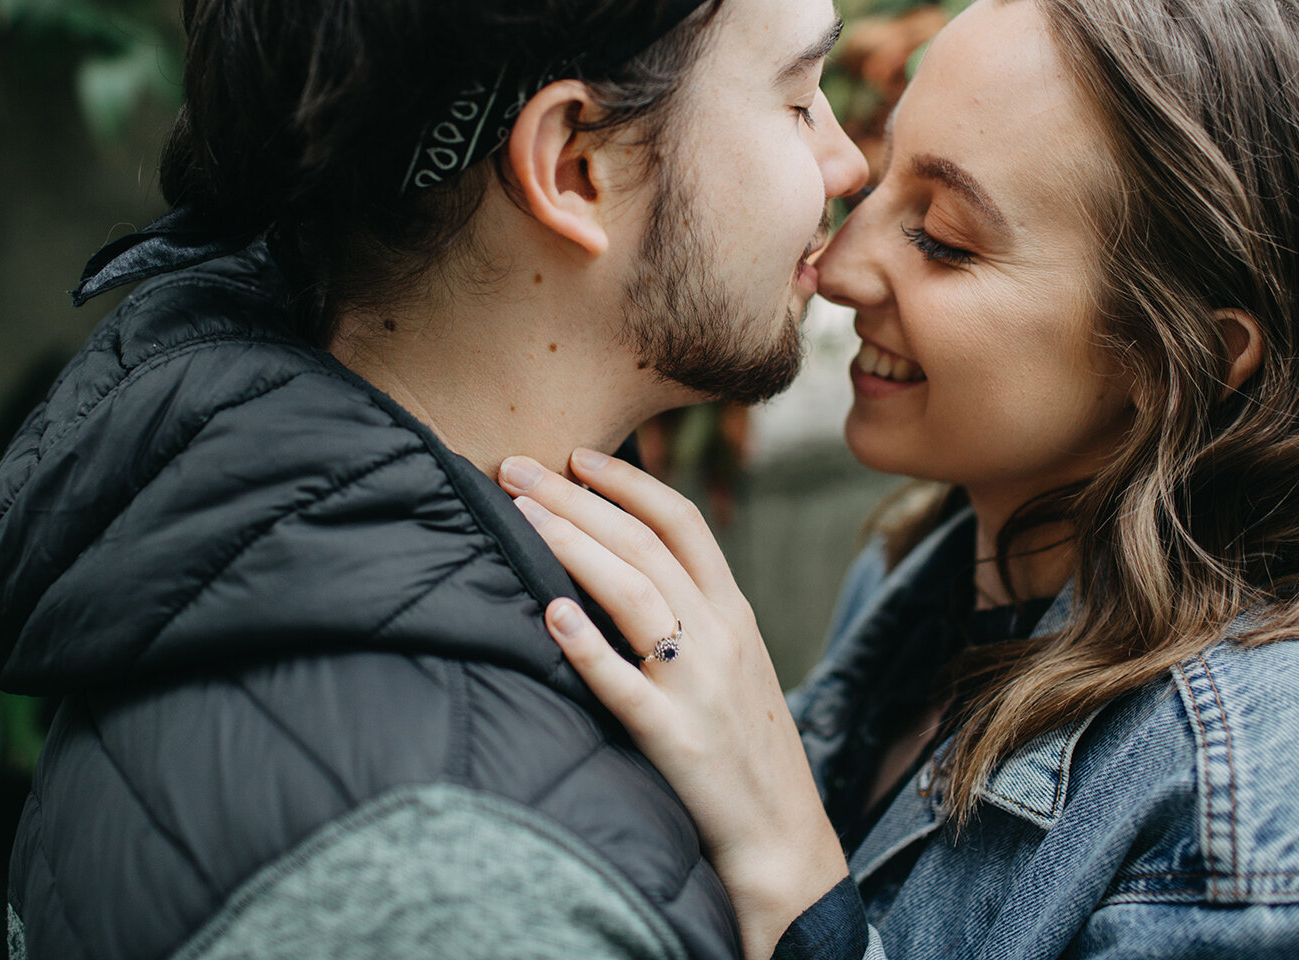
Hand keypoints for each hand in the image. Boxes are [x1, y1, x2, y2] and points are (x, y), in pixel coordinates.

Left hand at [499, 448, 848, 959]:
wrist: (782, 844)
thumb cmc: (744, 753)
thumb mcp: (731, 668)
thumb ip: (689, 617)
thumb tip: (622, 568)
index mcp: (732, 615)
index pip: (682, 522)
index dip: (628, 481)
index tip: (577, 454)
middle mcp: (719, 637)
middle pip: (643, 545)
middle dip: (576, 497)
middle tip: (516, 463)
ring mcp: (697, 687)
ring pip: (634, 594)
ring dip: (572, 544)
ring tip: (518, 511)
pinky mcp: (674, 741)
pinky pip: (624, 686)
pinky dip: (587, 647)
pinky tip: (549, 614)